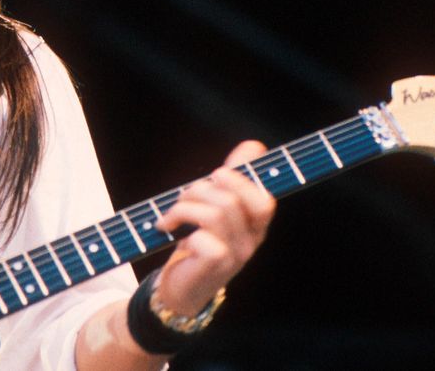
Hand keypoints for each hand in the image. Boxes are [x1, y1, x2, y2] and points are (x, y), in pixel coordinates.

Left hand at [153, 140, 274, 315]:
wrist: (181, 288)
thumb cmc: (197, 242)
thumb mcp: (214, 207)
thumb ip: (232, 180)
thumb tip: (254, 146)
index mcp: (255, 223)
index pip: (265, 197)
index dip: (241, 177)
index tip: (216, 176)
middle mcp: (252, 239)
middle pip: (231, 198)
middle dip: (198, 190)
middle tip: (181, 201)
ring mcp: (238, 255)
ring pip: (215, 214)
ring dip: (183, 208)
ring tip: (170, 217)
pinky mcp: (217, 266)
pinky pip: (204, 238)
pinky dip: (181, 230)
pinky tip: (171, 234)